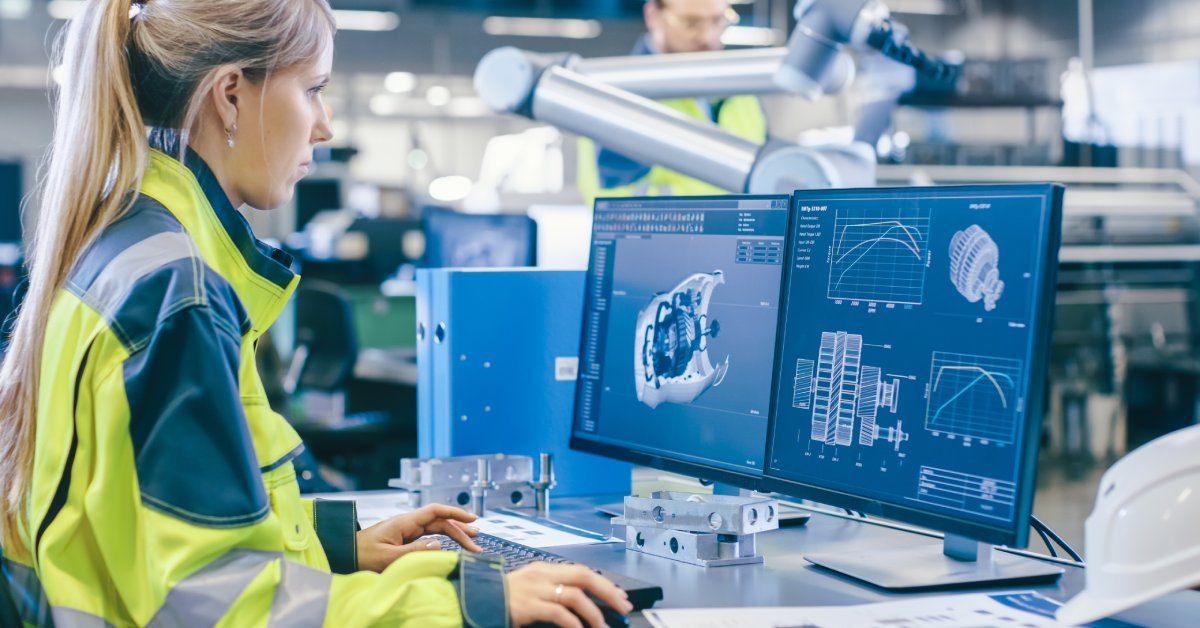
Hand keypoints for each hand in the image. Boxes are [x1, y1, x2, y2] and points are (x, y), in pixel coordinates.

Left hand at [355, 504, 482, 571]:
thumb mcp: (387, 557)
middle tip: (477, 542)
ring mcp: (406, 530)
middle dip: (460, 530)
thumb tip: (439, 544)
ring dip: (454, 534)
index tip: (472, 519)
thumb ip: (413, 551)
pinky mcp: (403, 539)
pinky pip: (428, 537)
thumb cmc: (361, 555)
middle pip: (439, 522)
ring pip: (436, 529)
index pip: (435, 511)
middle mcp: (408, 523)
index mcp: (404, 522)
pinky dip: (442, 540)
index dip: (455, 513)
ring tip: (471, 541)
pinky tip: (451, 544)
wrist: (344, 554)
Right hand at [507, 563, 633, 627]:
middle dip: (608, 591)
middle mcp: (542, 575)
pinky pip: (559, 613)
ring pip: (574, 595)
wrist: (474, 602)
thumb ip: (553, 591)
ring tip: (602, 626)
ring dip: (594, 612)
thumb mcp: (531, 590)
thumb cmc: (503, 600)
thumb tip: (582, 603)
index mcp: (544, 569)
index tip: (620, 596)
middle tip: (623, 606)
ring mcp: (534, 589)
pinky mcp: (527, 605)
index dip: (604, 583)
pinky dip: (574, 623)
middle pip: (584, 576)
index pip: (581, 571)